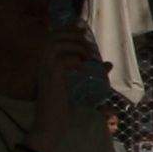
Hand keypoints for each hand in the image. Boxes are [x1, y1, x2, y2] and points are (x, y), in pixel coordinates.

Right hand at [28, 34, 91, 151]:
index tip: (81, 26)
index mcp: (47, 64)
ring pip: (57, 45)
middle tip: (88, 44)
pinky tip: (83, 68)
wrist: (51, 126)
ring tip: (87, 56)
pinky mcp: (51, 78)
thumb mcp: (80, 88)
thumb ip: (93, 74)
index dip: (66, 29)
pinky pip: (63, 60)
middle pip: (54, 37)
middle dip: (73, 35)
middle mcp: (43, 64)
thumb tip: (109, 64)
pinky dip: (76, 61)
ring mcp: (45, 70)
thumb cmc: (63, 109)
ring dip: (75, 46)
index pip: (52, 38)